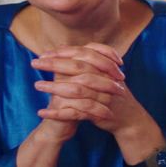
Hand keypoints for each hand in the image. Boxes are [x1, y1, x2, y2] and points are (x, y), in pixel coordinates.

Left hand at [31, 44, 152, 139]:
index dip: (63, 53)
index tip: (44, 53)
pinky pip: (76, 113)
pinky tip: (43, 112)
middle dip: (54, 64)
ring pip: (76, 90)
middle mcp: (106, 79)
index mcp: (106, 67)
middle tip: (35, 63)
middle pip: (78, 69)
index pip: (83, 54)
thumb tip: (60, 47)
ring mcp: (104, 97)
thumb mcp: (103, 73)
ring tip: (37, 86)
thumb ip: (85, 61)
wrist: (130, 118)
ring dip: (54, 88)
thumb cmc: (112, 93)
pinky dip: (58, 113)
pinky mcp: (100, 114)